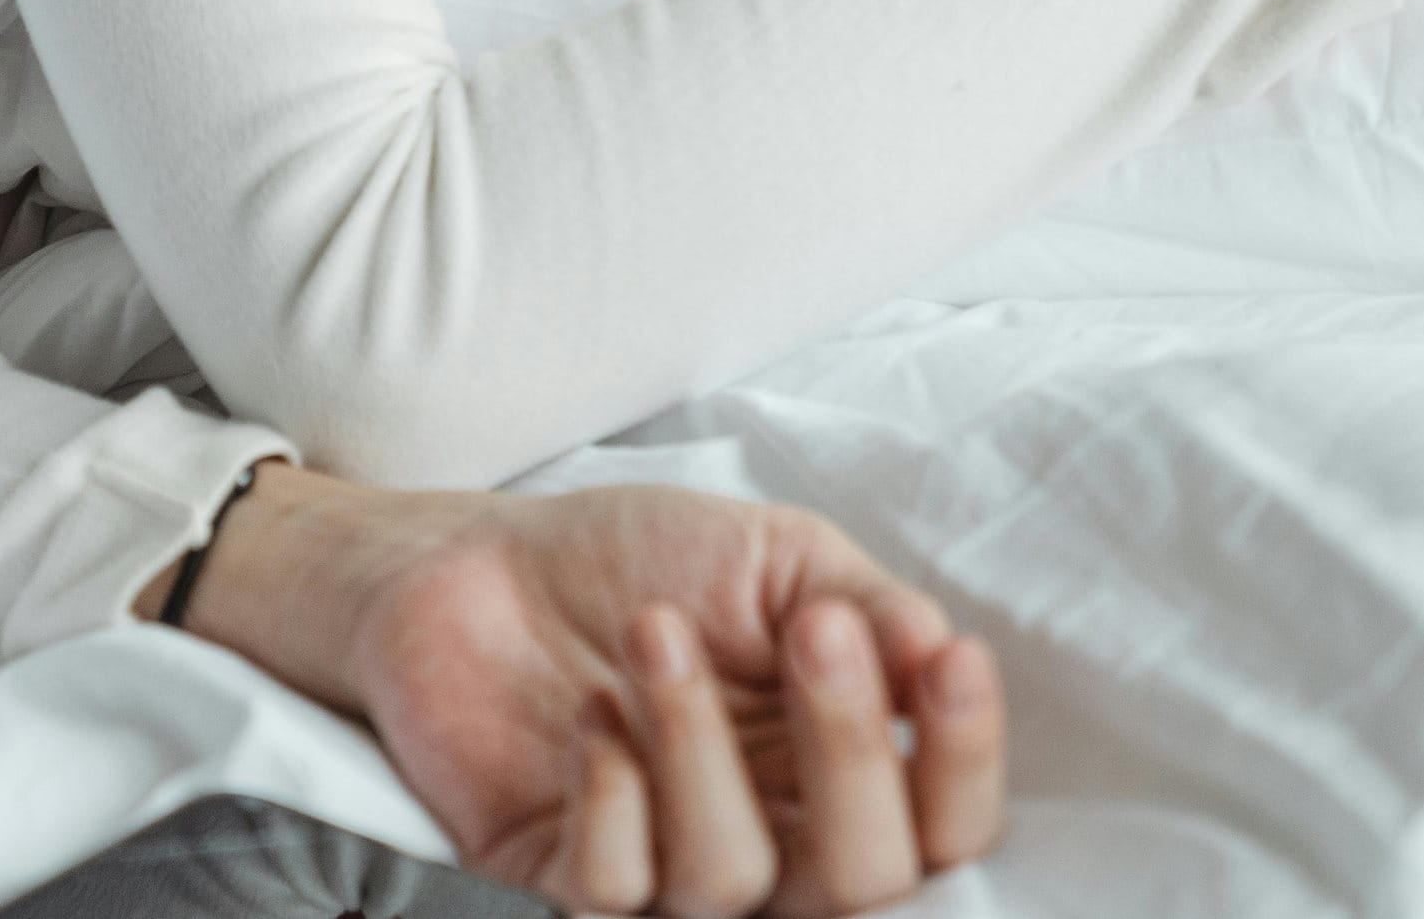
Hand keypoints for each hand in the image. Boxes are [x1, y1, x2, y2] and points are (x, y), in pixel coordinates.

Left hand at [169, 464, 1006, 917]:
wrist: (478, 560)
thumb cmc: (635, 557)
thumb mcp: (776, 555)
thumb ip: (870, 607)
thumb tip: (939, 654)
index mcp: (835, 766)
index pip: (941, 823)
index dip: (962, 761)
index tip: (945, 661)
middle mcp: (769, 835)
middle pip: (863, 881)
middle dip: (848, 749)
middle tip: (810, 630)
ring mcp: (668, 869)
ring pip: (733, 880)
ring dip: (697, 742)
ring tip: (653, 629)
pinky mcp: (567, 875)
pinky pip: (616, 889)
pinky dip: (610, 794)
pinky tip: (591, 712)